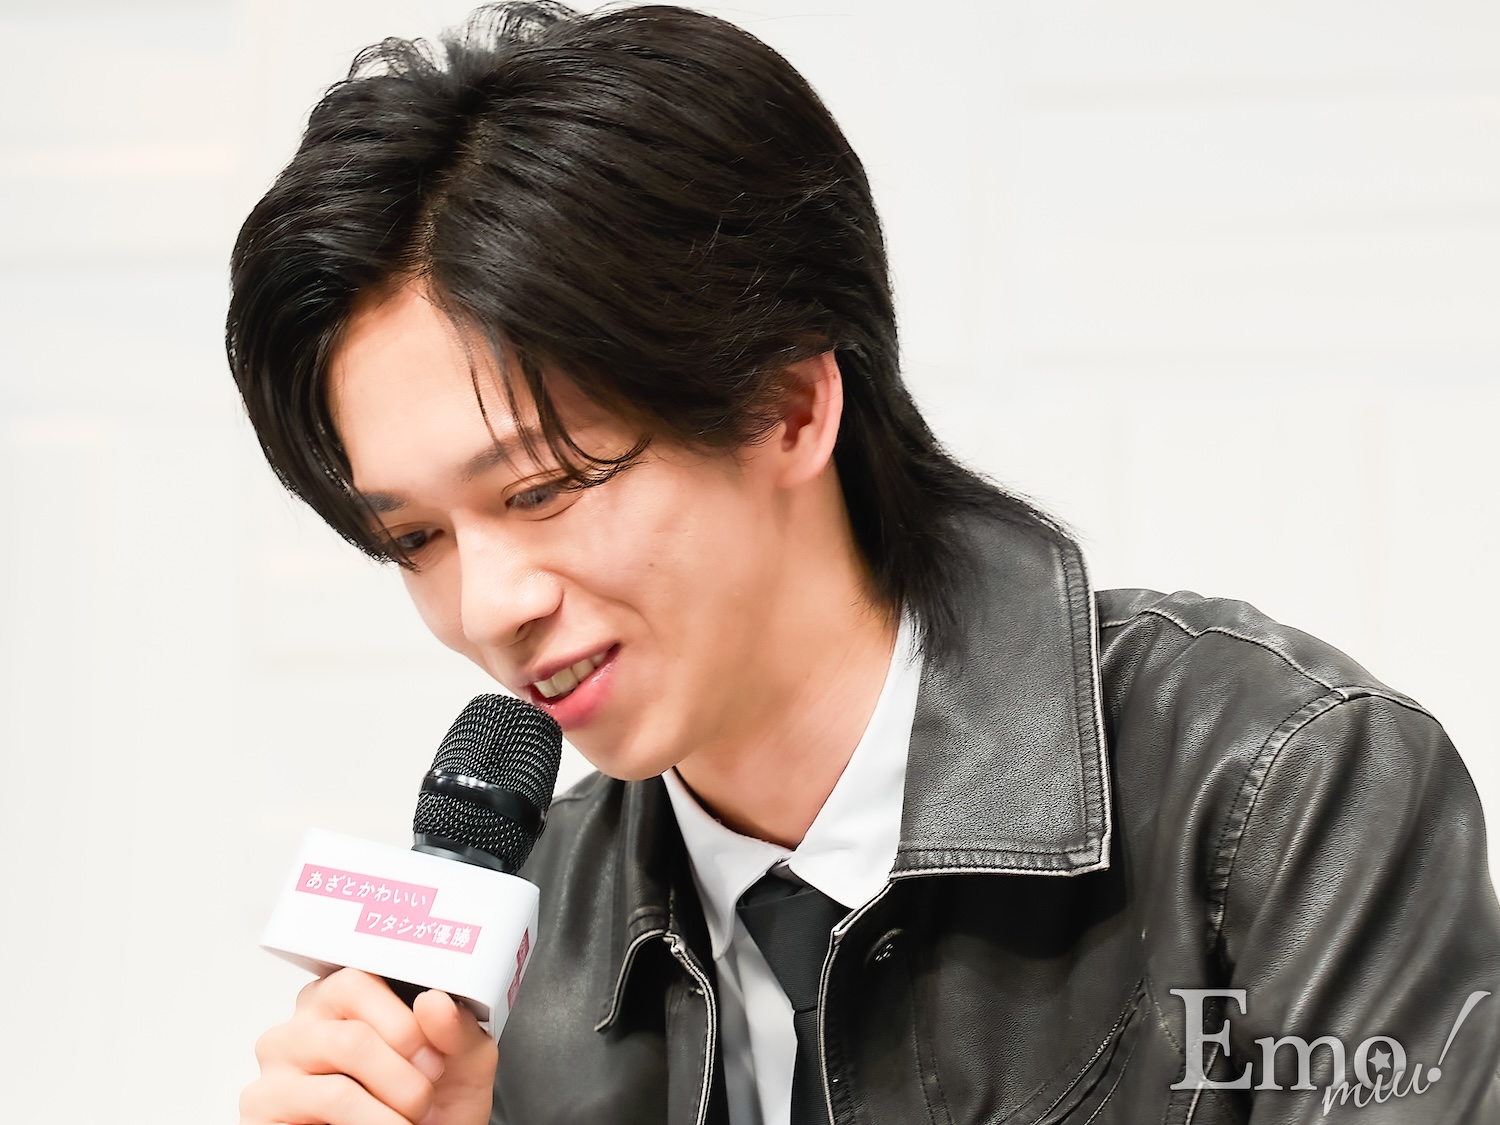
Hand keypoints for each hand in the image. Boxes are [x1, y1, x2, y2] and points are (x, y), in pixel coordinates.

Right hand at [240, 968, 497, 1124]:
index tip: (435, 1058)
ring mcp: (277, 1069)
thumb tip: (435, 1002)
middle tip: (423, 1099)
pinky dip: (369, 1124)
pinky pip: (324, 1105)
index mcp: (342, 998)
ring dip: (390, 1108)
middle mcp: (302, 1027)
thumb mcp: (461, 1065)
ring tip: (407, 1123)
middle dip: (403, 1077)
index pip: (359, 979)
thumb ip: (458, 1030)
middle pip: (352, 1036)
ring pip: (338, 1080)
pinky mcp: (261, 1110)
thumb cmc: (430, 1109)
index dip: (405, 1023)